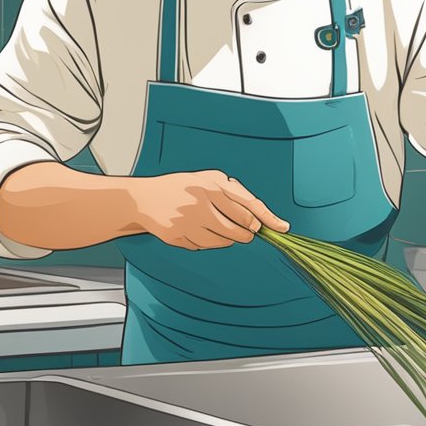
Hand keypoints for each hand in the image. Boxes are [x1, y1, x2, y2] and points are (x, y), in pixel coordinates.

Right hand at [128, 170, 289, 249]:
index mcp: (211, 186)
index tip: (281, 227)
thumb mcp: (207, 178)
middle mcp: (200, 203)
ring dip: (228, 239)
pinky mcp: (178, 237)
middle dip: (248, 233)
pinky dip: (206, 242)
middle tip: (248, 232)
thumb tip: (258, 214)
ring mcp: (188, 222)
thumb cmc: (181, 187)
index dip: (267, 219)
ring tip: (217, 227)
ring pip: (223, 241)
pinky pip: (203, 246)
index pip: (248, 206)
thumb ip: (233, 192)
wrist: (144, 199)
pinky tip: (196, 230)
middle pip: (240, 228)